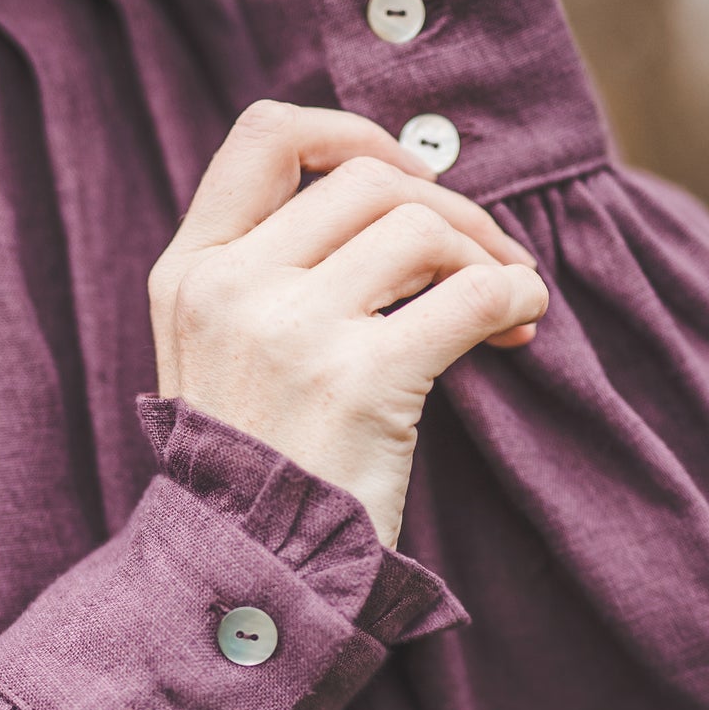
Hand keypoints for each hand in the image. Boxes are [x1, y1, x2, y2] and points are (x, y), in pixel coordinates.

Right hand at [149, 104, 547, 548]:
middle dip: (447, 208)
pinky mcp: (359, 381)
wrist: (252, 577)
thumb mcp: (217, 357)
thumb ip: (268, 272)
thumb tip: (391, 187)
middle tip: (485, 261)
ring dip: (483, 255)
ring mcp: (290, 331)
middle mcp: (231, 288)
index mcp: (189, 273)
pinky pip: (469, 294)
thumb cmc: (255, 471)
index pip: (266, 136)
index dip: (349, 132)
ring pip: (421, 225)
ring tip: (503, 303)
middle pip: (366, 180)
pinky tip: (519, 325)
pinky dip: (513, 297)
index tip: (406, 176)